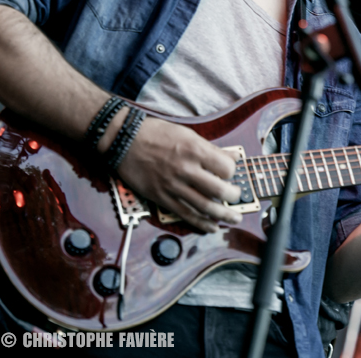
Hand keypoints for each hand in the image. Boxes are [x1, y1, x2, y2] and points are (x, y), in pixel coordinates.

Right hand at [115, 116, 242, 232]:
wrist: (124, 141)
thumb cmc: (156, 133)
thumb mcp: (187, 134)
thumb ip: (211, 148)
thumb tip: (233, 156)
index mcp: (194, 149)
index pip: (226, 168)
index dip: (232, 171)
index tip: (230, 172)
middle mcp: (185, 169)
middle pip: (220, 190)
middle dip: (233, 196)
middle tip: (236, 196)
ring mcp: (173, 185)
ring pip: (205, 206)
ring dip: (224, 215)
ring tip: (234, 217)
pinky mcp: (162, 197)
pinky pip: (185, 214)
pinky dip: (201, 223)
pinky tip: (212, 227)